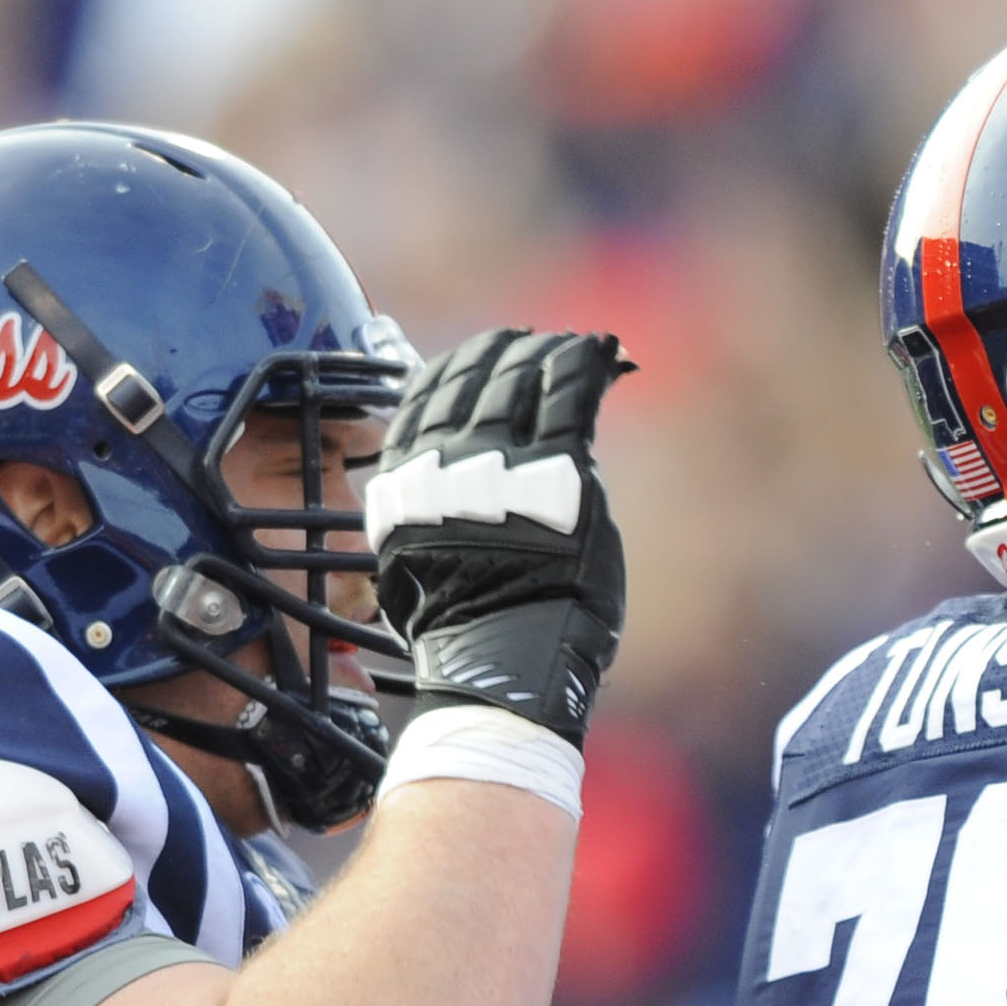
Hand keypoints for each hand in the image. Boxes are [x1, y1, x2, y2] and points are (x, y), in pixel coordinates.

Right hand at [367, 329, 630, 741]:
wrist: (504, 662)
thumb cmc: (468, 631)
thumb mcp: (415, 566)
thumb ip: (428, 515)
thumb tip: (442, 494)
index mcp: (405, 483)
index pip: (423, 399)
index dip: (454, 369)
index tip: (478, 357)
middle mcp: (446, 462)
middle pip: (474, 380)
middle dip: (506, 355)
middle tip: (531, 343)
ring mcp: (502, 462)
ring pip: (522, 380)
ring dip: (548, 355)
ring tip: (568, 346)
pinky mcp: (558, 469)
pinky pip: (571, 397)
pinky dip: (586, 365)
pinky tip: (601, 352)